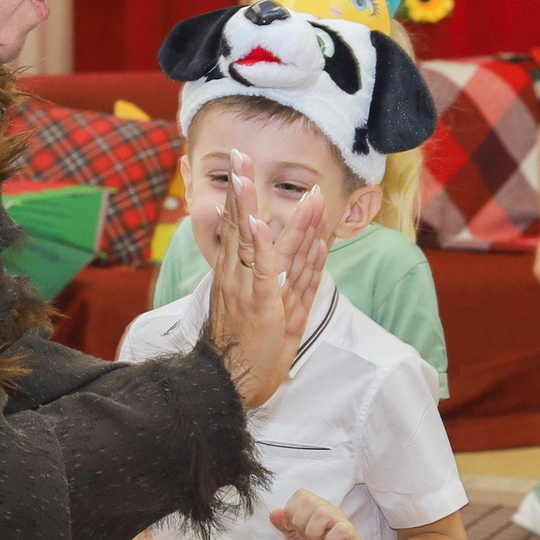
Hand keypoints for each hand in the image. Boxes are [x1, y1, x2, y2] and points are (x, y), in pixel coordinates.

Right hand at [206, 150, 330, 409]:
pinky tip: (264, 224)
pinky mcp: (264, 307)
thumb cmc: (246, 347)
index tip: (240, 168)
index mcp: (236, 276)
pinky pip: (266, 272)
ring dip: (260, 208)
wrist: (230, 383)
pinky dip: (265, 247)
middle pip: (241, 227)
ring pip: (258, 244)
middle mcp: (239, 278)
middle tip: (239, 156)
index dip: (241, 198)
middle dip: (242, 191)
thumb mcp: (264, 307)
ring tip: (256, 177)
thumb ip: (284, 277)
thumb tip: (308, 251)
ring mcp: (249, 291)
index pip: (239, 229)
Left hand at [272, 489, 366, 539]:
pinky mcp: (353, 537)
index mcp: (316, 511)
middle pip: (309, 500)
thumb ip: (284, 527)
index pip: (301, 495)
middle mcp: (331, 513)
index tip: (293, 531)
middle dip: (299, 523)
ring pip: (322, 512)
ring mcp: (343, 523)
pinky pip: (339, 529)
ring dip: (313, 533)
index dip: (291, 512)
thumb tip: (274, 512)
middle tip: (305, 539)